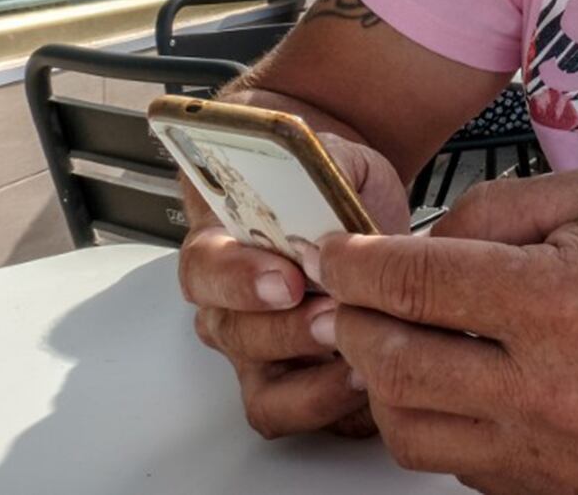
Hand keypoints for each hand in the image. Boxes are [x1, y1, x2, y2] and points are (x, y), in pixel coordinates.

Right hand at [178, 132, 412, 438]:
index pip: (205, 267)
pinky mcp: (297, 390)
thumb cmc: (328, 187)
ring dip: (312, 383)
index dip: (240, 278)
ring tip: (362, 358)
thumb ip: (322, 159)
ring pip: (265, 391)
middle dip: (288, 331)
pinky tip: (372, 386)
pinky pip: (304, 420)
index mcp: (220, 244)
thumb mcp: (332, 157)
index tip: (286, 278)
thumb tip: (325, 171)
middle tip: (335, 316)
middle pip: (235, 335)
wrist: (354, 213)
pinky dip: (336, 411)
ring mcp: (259, 356)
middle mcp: (229, 309)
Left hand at [308, 169, 577, 494]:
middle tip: (343, 301)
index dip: (357, 266)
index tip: (334, 256)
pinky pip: (465, 470)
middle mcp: (553, 389)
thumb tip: (418, 243)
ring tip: (394, 343)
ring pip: (414, 434)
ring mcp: (558, 456)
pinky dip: (444, 424)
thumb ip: (500, 206)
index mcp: (563, 301)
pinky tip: (460, 383)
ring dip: (385, 385)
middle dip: (351, 326)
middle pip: (395, 368)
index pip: (418, 285)